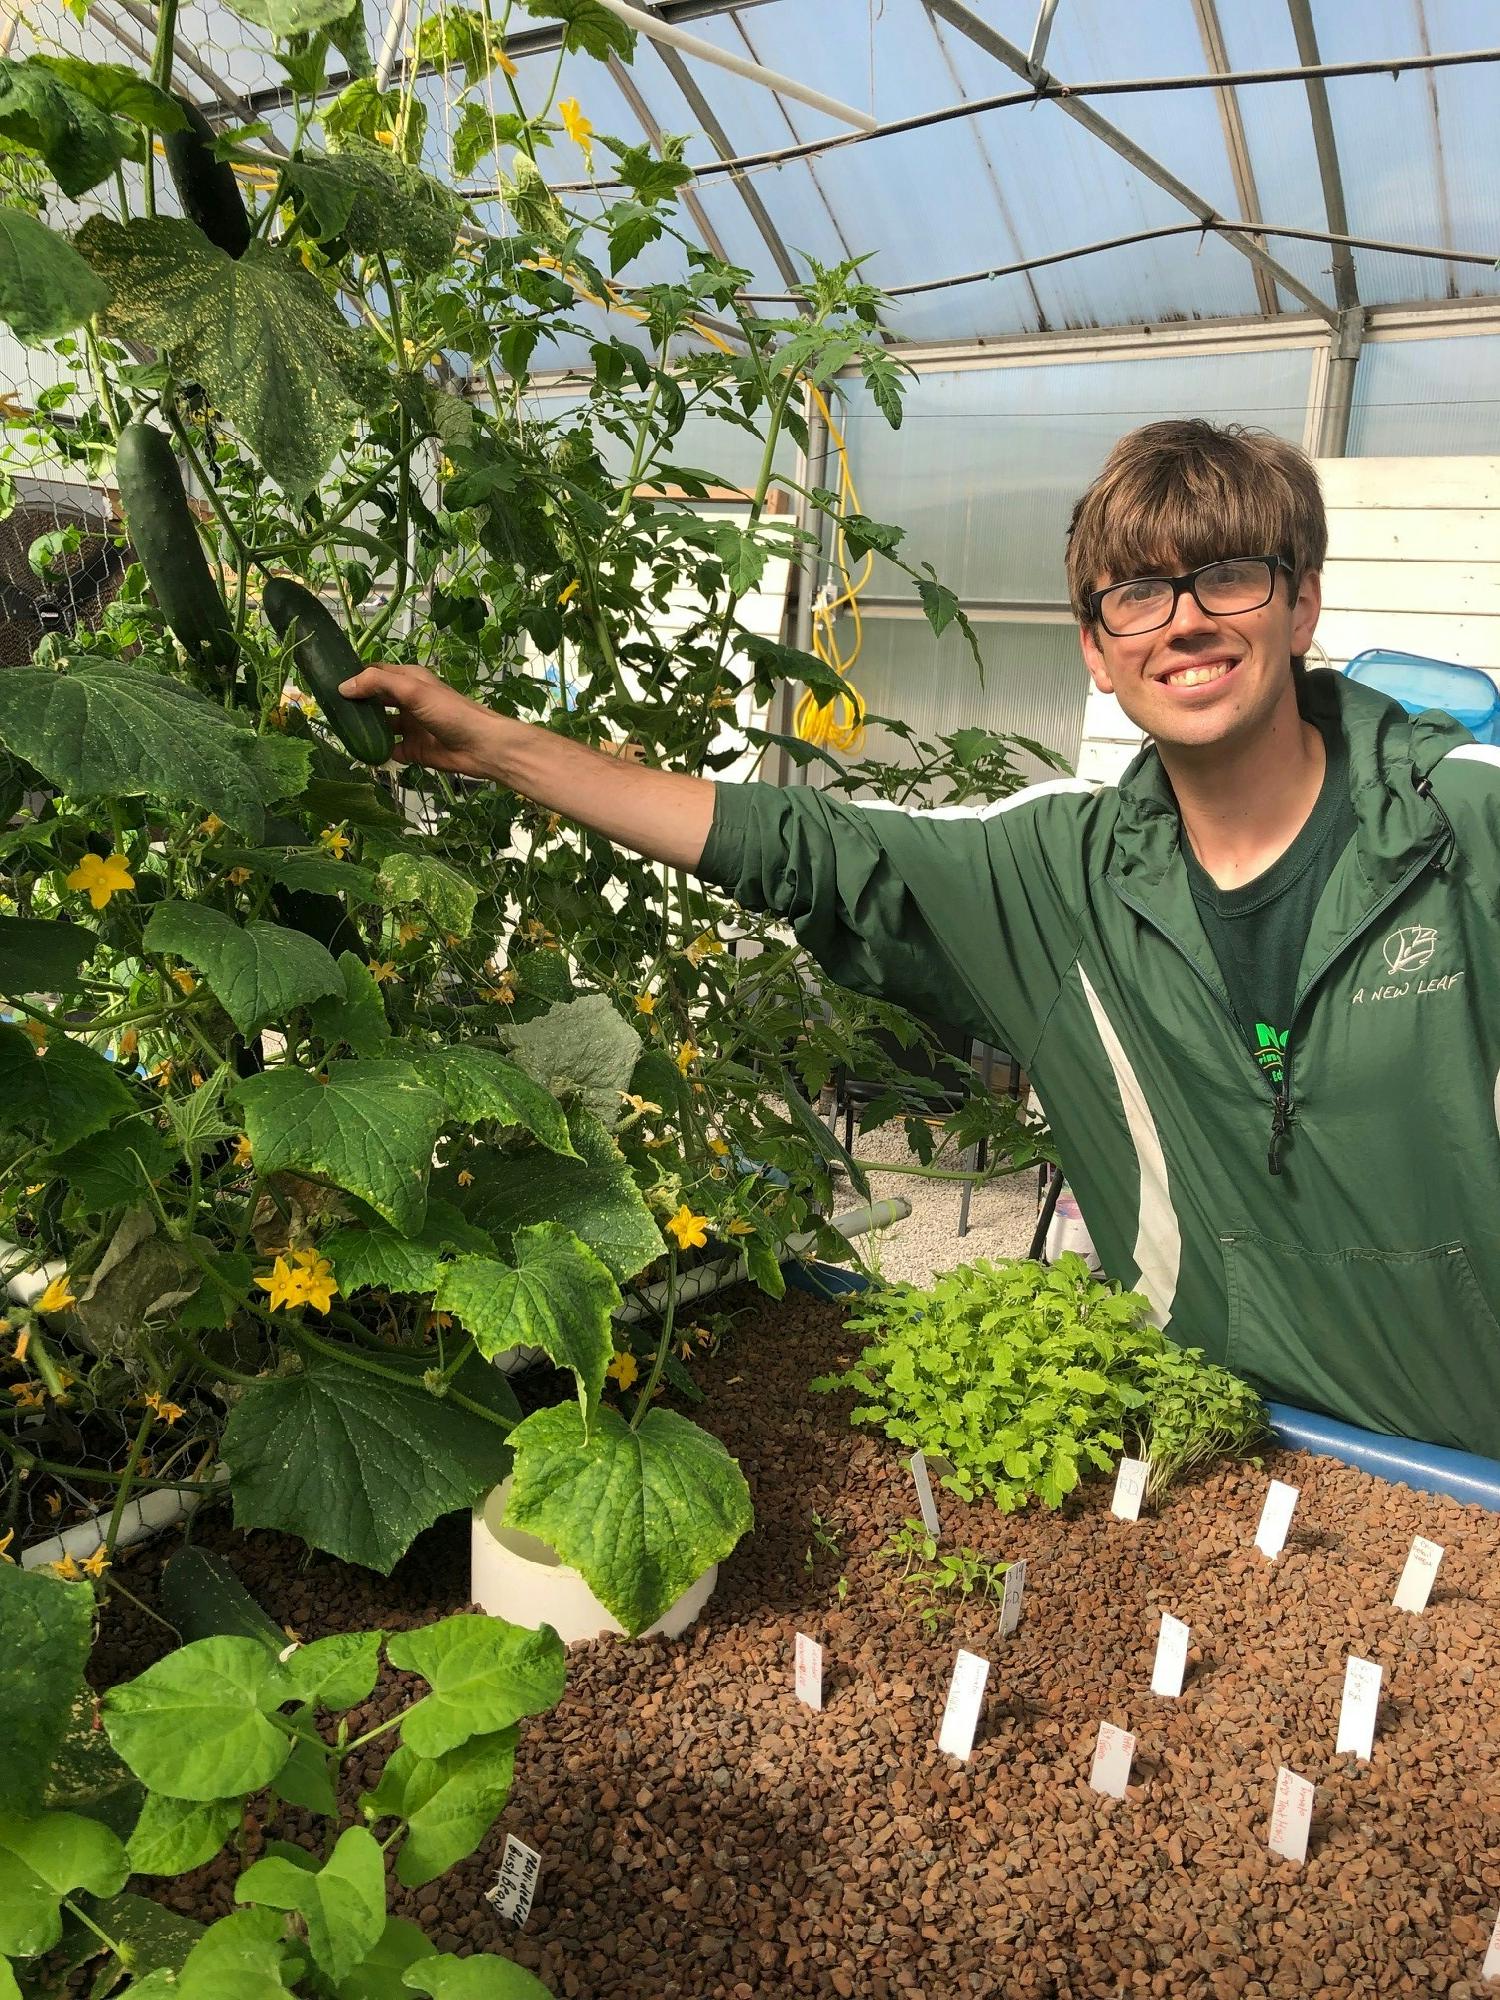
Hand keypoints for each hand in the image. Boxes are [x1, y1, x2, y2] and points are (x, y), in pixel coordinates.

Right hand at [337, 663, 501, 778]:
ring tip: (339, 732)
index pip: (375, 673)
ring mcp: (409, 726)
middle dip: (355, 704)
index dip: (355, 677)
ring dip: (363, 729)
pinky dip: (376, 752)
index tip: (330, 684)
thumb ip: (378, 684)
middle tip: (329, 710)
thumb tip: (344, 687)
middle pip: (374, 700)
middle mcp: (407, 701)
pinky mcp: (412, 750)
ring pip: (379, 726)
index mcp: (409, 680)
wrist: (481, 747)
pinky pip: (388, 750)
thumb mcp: (413, 690)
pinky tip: (361, 753)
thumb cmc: (450, 712)